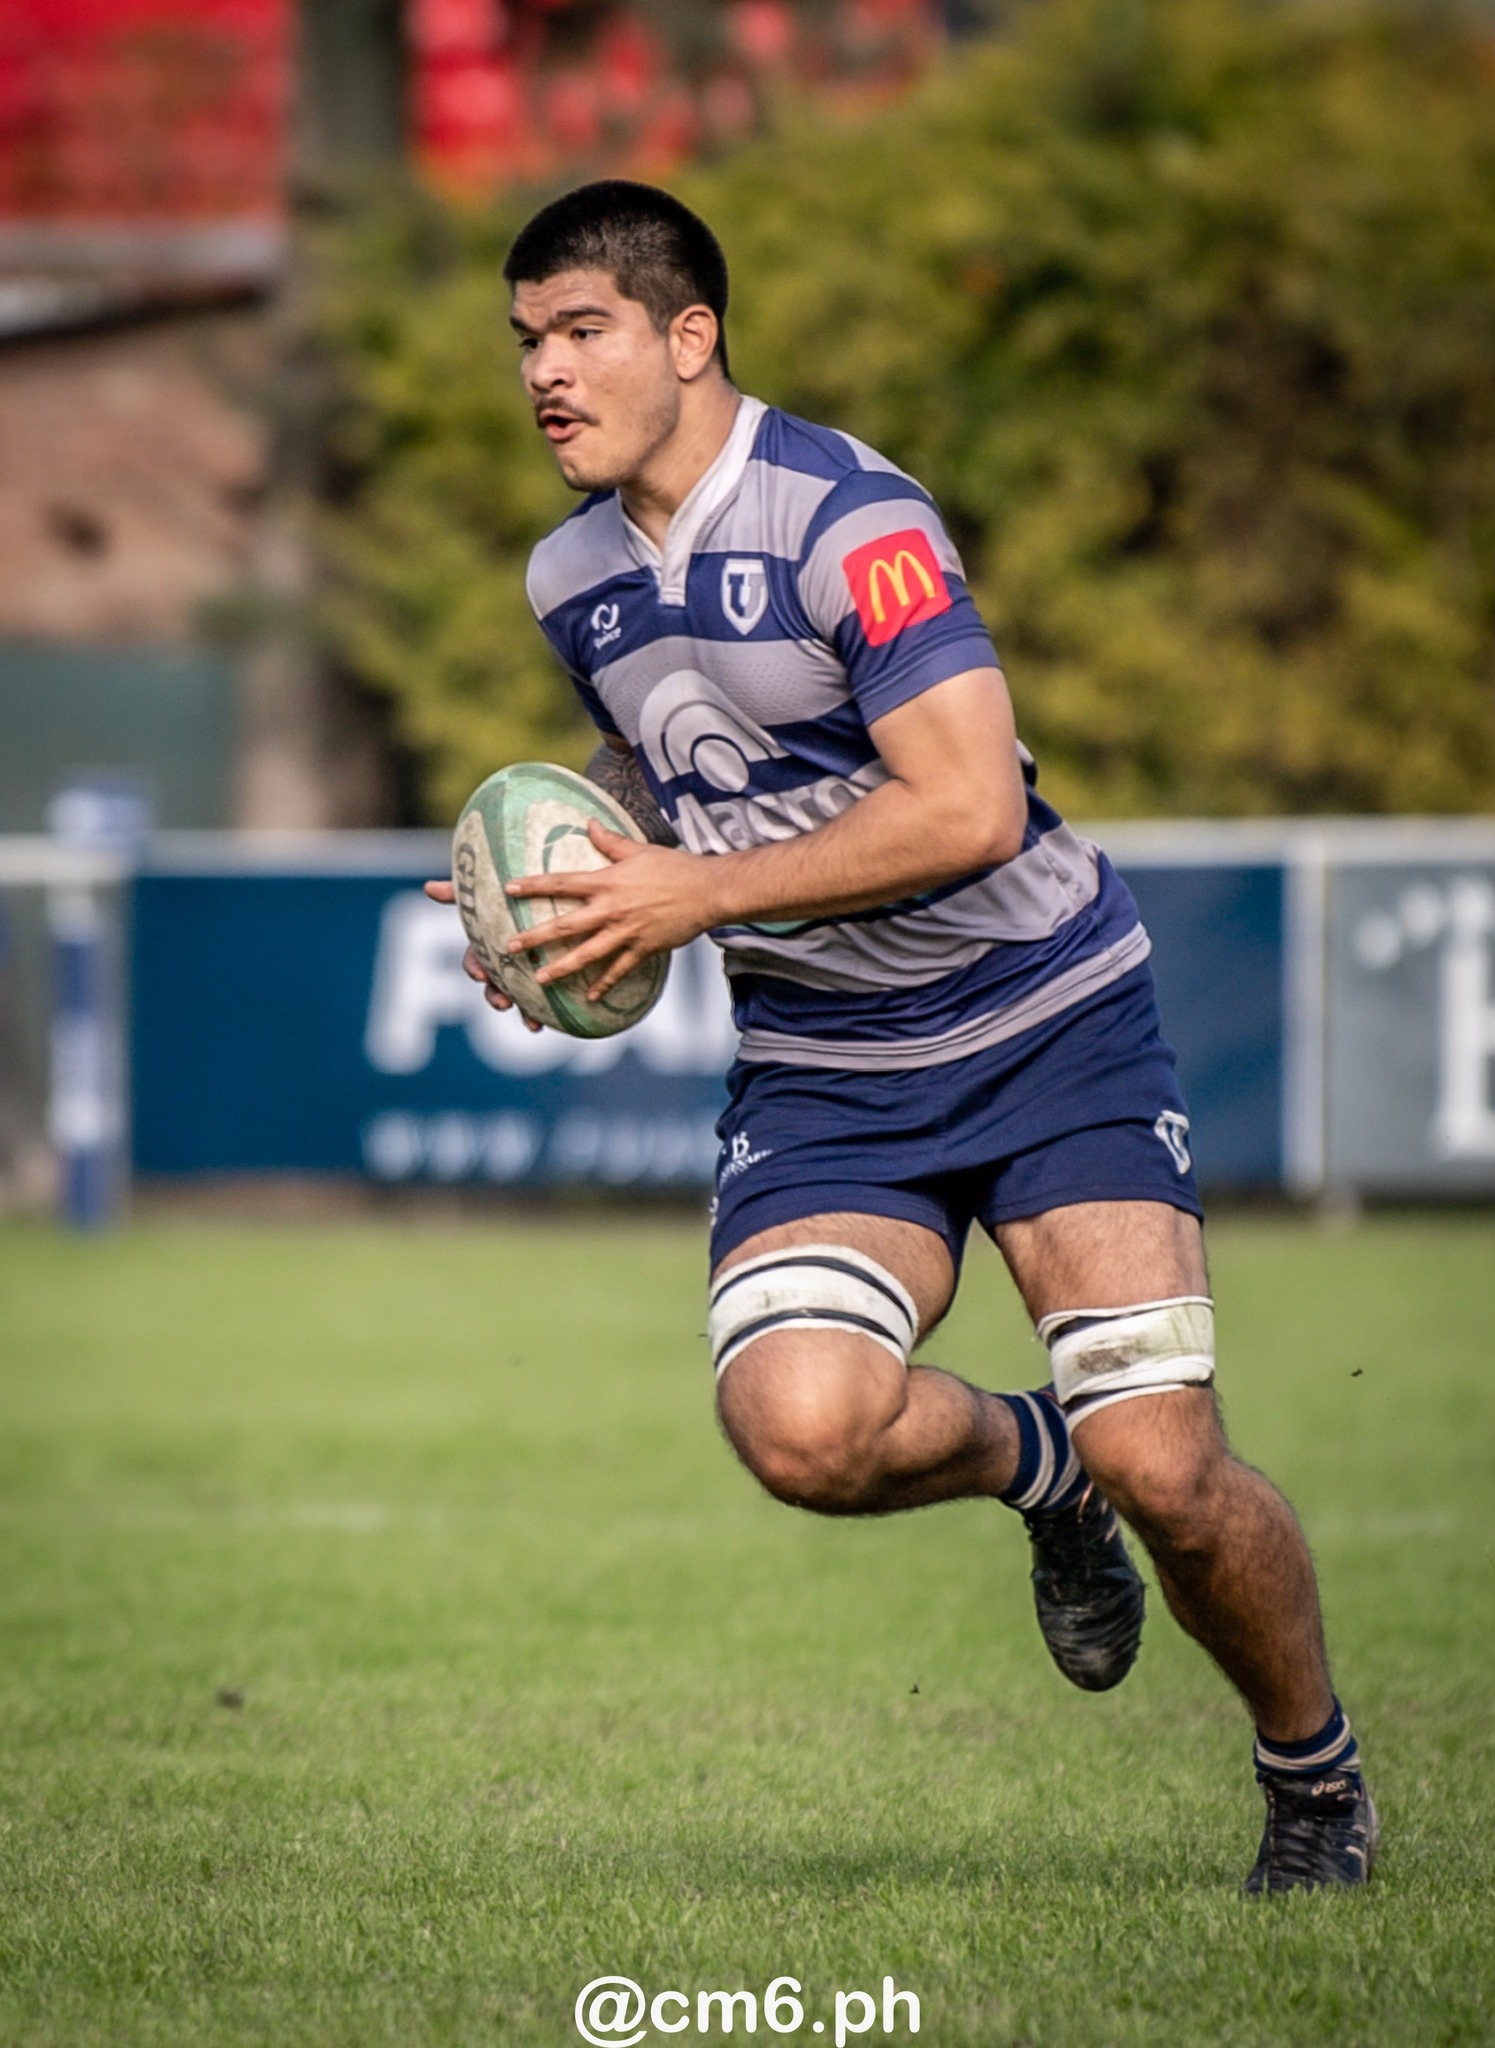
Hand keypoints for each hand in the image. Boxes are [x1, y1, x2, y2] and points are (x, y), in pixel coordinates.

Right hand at [422, 879, 544, 1030]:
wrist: (553, 898)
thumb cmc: (514, 895)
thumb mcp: (489, 892)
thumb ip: (461, 893)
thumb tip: (428, 887)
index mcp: (487, 947)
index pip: (474, 962)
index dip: (475, 969)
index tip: (480, 975)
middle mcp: (503, 965)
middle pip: (494, 987)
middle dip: (496, 997)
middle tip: (503, 1004)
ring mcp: (525, 975)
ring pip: (520, 1000)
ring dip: (524, 1014)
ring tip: (532, 1024)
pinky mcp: (548, 979)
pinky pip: (545, 1001)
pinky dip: (547, 1013)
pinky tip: (553, 1022)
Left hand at [504, 822, 713, 998]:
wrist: (708, 890)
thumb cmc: (675, 867)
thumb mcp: (639, 850)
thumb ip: (610, 841)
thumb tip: (588, 823)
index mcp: (607, 882)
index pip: (561, 883)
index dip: (533, 886)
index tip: (509, 889)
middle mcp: (611, 909)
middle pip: (565, 926)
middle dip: (535, 937)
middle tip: (510, 947)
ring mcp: (626, 932)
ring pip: (586, 954)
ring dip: (561, 968)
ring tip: (540, 979)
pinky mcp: (643, 948)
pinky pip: (618, 970)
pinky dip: (604, 984)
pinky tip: (590, 997)